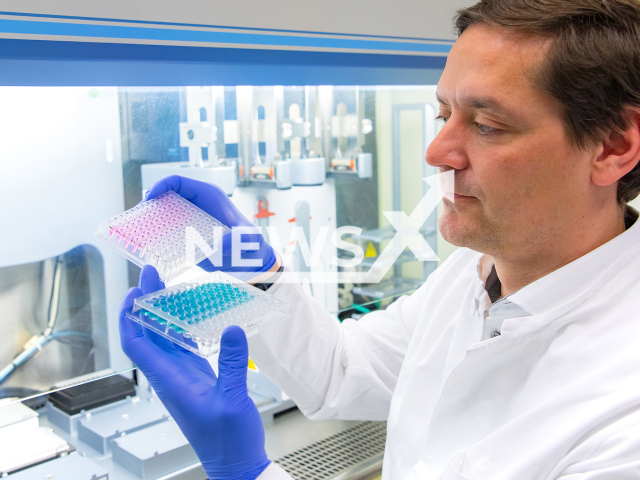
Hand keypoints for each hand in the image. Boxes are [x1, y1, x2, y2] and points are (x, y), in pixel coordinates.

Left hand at [119, 265, 270, 479]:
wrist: (235, 463)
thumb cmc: (229, 440)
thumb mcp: (233, 399)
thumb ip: (231, 363)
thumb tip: (231, 328)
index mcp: (169, 381)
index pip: (137, 342)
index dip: (130, 315)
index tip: (135, 288)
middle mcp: (169, 376)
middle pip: (147, 333)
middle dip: (145, 303)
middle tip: (153, 273)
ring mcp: (181, 376)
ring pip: (163, 338)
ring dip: (162, 312)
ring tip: (169, 286)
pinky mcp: (194, 377)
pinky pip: (180, 345)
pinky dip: (181, 325)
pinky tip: (191, 313)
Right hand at [144, 175, 275, 280]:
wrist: (249, 260)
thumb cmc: (250, 244)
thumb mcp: (248, 239)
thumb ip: (238, 239)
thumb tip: (220, 245)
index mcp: (207, 195)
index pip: (178, 181)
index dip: (160, 185)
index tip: (149, 199)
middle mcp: (195, 203)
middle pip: (164, 195)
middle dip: (148, 204)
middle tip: (136, 218)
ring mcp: (188, 219)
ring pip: (161, 213)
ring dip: (148, 220)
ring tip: (135, 231)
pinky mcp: (185, 234)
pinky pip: (165, 231)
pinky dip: (154, 235)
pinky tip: (146, 245)